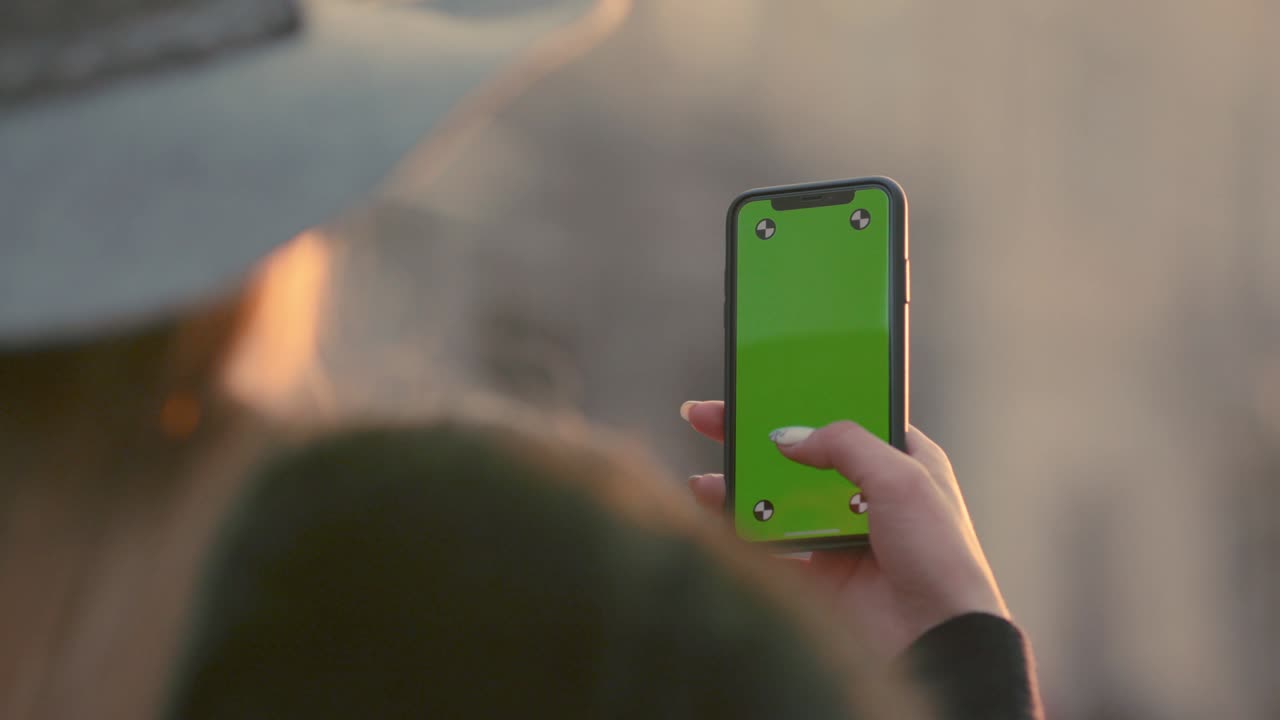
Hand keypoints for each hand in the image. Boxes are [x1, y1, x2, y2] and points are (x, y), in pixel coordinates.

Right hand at [680, 400, 1009, 656]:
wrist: (938, 642)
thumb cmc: (941, 558)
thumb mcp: (901, 478)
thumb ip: (844, 444)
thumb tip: (787, 436)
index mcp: (902, 465)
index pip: (843, 419)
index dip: (802, 402)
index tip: (761, 385)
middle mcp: (870, 499)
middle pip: (800, 457)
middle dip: (754, 439)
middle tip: (708, 419)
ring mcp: (841, 538)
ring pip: (778, 501)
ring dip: (739, 488)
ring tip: (703, 480)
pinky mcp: (818, 578)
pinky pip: (769, 549)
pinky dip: (740, 535)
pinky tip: (715, 523)